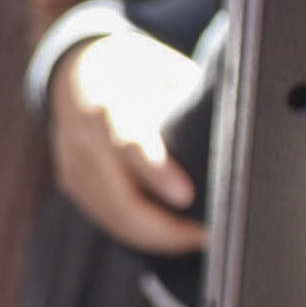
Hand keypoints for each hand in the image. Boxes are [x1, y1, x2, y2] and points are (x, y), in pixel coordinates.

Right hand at [44, 26, 207, 255]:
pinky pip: (109, 220)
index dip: (157, 172)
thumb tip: (231, 120)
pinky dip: (142, 233)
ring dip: (158, 238)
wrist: (76, 72)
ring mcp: (73, 168)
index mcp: (106, 105)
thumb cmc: (134, 70)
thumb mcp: (161, 68)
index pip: (129, 144)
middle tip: (208, 235)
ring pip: (115, 220)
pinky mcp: (73, 186)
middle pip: (120, 201)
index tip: (187, 196)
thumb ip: (187, 94)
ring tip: (198, 239)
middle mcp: (83, 141)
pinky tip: (171, 236)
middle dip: (166, 229)